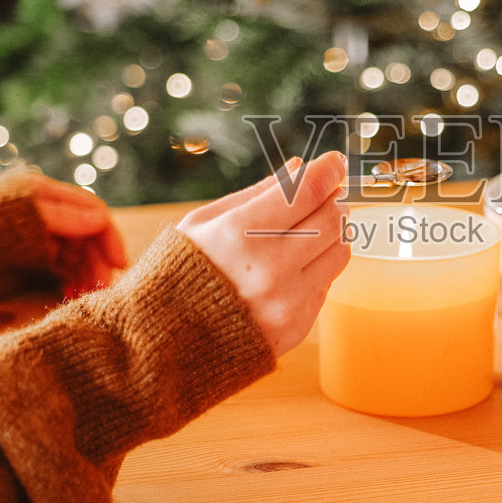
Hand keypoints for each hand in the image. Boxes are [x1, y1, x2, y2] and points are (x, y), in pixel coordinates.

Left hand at [25, 175, 128, 297]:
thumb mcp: (18, 218)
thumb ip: (61, 217)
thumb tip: (103, 218)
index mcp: (44, 193)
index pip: (92, 210)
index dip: (109, 236)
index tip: (120, 265)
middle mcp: (46, 213)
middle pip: (86, 236)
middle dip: (98, 263)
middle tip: (102, 289)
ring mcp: (38, 236)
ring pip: (76, 255)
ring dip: (86, 276)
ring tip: (85, 298)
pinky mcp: (29, 258)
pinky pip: (60, 269)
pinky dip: (69, 283)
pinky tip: (69, 296)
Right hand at [178, 151, 350, 356]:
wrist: (163, 339)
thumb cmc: (179, 271)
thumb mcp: (203, 222)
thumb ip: (256, 194)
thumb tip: (298, 168)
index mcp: (240, 235)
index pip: (306, 191)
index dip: (327, 170)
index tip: (334, 163)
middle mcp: (268, 271)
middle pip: (331, 220)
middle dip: (333, 200)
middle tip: (327, 194)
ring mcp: (285, 303)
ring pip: (339, 253)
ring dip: (334, 233)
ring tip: (313, 227)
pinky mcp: (295, 328)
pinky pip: (325, 286)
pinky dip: (317, 268)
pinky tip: (294, 265)